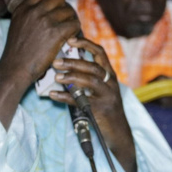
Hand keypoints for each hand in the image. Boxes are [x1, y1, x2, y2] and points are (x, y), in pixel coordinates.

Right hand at [0, 0, 80, 87]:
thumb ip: (29, 15)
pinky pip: (74, 24)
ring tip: (69, 30)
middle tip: (65, 20)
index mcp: (23, 8)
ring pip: (68, 11)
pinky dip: (76, 30)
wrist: (16, 68)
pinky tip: (71, 37)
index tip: (55, 13)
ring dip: (71, 20)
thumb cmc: (18, 52)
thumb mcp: (17, 26)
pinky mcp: (56, 32)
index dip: (52, 3)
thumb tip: (46, 11)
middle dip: (64, 8)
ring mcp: (45, 20)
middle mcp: (34, 11)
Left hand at [49, 37, 136, 171]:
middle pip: (93, 66)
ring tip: (55, 77)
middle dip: (73, 62)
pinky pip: (81, 101)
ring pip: (90, 81)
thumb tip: (64, 65)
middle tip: (55, 62)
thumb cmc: (105, 109)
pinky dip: (65, 97)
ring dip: (71, 77)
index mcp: (110, 74)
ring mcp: (107, 96)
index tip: (70, 39)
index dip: (86, 44)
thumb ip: (88, 78)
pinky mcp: (101, 109)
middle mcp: (110, 83)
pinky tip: (53, 95)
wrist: (117, 132)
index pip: (100, 53)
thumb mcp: (101, 90)